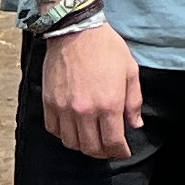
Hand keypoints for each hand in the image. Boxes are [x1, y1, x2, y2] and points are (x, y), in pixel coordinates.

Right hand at [39, 21, 144, 162]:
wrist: (77, 31)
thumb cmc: (107, 49)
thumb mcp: (130, 71)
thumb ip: (133, 102)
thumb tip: (135, 125)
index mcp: (109, 104)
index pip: (113, 142)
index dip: (120, 152)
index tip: (123, 152)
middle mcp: (85, 110)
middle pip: (91, 148)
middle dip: (103, 153)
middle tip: (109, 149)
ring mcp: (64, 108)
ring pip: (71, 142)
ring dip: (83, 146)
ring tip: (92, 141)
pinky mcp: (49, 103)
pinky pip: (54, 130)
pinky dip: (64, 135)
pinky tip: (73, 129)